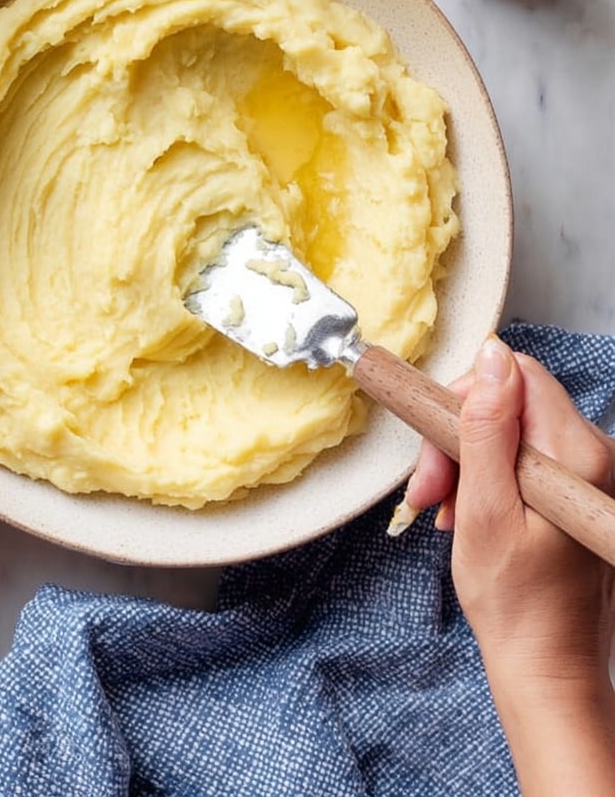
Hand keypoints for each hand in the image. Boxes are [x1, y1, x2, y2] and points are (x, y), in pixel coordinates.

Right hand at [408, 338, 614, 682]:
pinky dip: (485, 480)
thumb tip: (491, 357)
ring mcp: (584, 474)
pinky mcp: (573, 490)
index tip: (434, 446)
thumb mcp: (484, 509)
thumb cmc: (515, 603)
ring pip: (508, 430)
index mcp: (576, 454)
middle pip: (509, 403)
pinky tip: (466, 514)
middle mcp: (592, 455)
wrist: (545, 665)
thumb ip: (486, 428)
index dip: (464, 399)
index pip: (514, 375)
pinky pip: (519, 458)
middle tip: (429, 491)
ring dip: (465, 463)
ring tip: (445, 511)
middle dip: (458, 439)